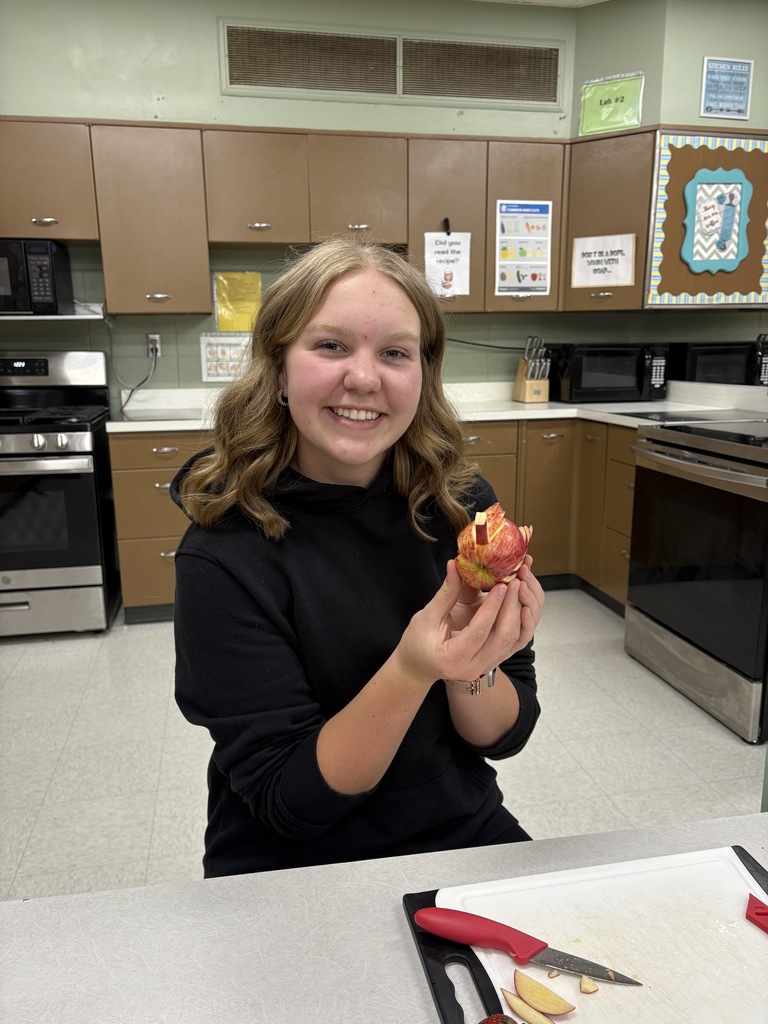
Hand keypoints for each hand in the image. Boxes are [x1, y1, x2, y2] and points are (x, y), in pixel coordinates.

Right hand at [393, 558, 542, 686]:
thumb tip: (455, 564)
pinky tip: (522, 605)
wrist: (419, 666)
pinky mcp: (492, 662)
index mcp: (451, 659)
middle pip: (502, 638)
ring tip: (520, 589)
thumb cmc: (416, 642)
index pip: (478, 631)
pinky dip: (520, 624)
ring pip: (513, 642)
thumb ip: (445, 593)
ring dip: (519, 614)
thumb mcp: (426, 617)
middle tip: (515, 582)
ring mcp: (485, 667)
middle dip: (511, 608)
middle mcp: (472, 668)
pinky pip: (513, 644)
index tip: (502, 585)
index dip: (492, 607)